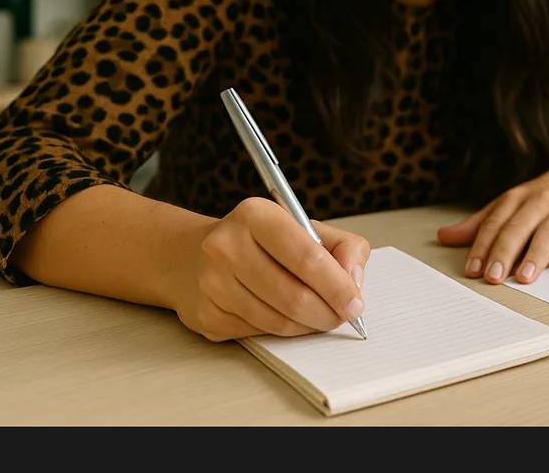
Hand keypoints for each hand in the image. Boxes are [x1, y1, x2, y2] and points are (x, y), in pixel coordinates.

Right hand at [172, 197, 369, 341]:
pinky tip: (286, 318)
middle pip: (294, 296)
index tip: (355, 305)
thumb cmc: (260, 242)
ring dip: (307, 326)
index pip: (307, 258)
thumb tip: (354, 282)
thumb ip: (343, 247)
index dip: (338, 287)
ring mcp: (212, 283)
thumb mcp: (305, 228)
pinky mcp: (207, 315)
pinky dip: (282, 332)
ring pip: (278, 321)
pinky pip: (259, 333)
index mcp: (256, 215)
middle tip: (341, 317)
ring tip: (318, 317)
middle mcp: (227, 245)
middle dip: (327, 313)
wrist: (192, 257)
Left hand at [437, 154, 548, 284]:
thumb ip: (480, 224)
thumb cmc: (544, 195)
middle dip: (504, 252)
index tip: (472, 270)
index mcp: (516, 199)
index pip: (494, 223)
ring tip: (526, 277)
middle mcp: (539, 202)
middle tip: (493, 278)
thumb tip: (444, 237)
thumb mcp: (510, 204)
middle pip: (518, 227)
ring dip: (537, 254)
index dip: (482, 246)